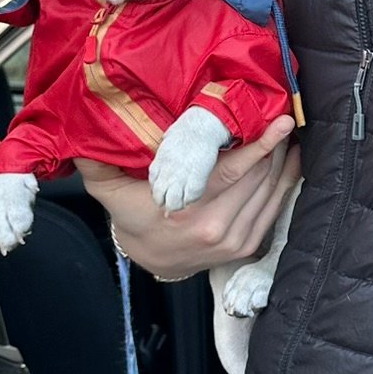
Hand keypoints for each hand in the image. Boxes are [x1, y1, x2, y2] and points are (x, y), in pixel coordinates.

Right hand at [77, 116, 297, 279]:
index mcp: (187, 212)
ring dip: (283, 159)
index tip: (280, 121)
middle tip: (283, 113)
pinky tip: (290, 159)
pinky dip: (285, 181)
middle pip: (258, 176)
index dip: (260, 145)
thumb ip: (98, 161)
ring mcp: (235, 239)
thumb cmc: (134, 216)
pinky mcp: (248, 246)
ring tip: (288, 132)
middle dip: (275, 144)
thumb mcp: (109, 190)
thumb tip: (81, 131)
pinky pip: (275, 208)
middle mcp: (216, 227)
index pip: (233, 172)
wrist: (152, 260)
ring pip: (271, 190)